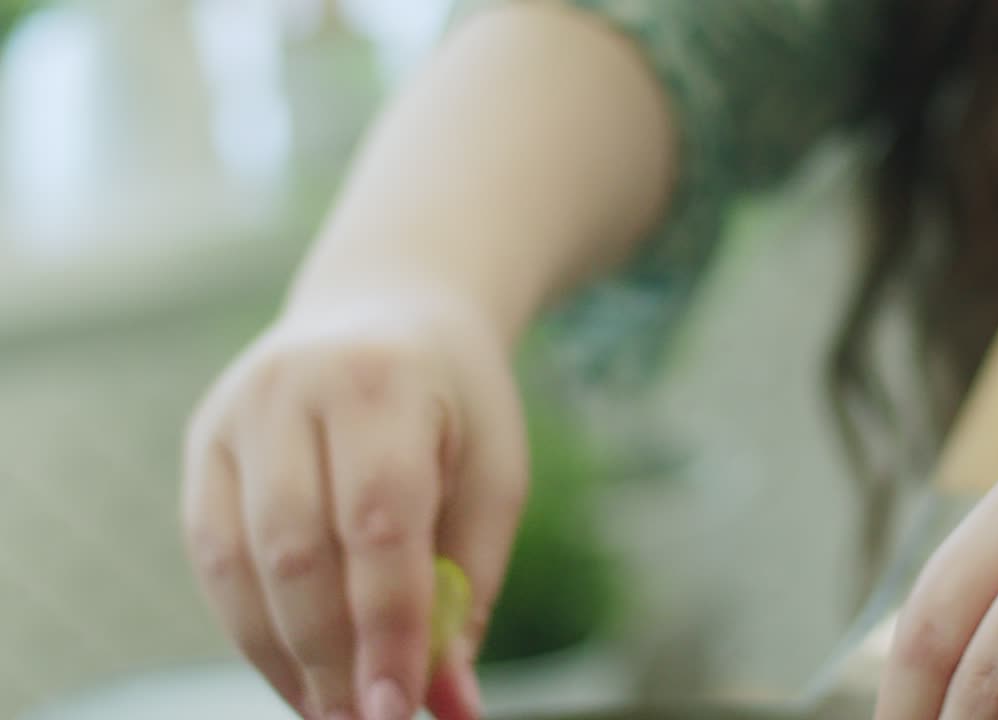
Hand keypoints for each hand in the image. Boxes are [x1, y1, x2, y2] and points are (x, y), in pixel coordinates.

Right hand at [182, 290, 526, 719]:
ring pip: (239, 564)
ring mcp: (232, 413)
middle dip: (331, 658)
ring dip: (284, 658)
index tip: (400, 711)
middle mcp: (291, 389)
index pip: (378, 523)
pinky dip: (250, 627)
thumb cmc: (458, 402)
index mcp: (380, 382)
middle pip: (297, 552)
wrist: (388, 309)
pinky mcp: (201, 443)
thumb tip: (451, 702)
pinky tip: (294, 671)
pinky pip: (211, 555)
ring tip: (333, 714)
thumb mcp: (492, 474)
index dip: (388, 627)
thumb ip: (469, 584)